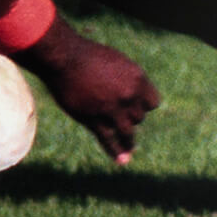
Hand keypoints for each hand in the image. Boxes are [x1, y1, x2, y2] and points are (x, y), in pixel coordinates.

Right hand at [20, 29, 159, 164]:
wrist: (64, 58)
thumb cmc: (87, 56)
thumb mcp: (115, 62)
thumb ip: (127, 80)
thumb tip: (133, 94)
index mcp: (137, 78)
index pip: (152, 103)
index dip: (143, 105)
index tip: (136, 107)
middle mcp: (128, 95)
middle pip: (138, 117)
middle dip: (130, 117)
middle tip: (119, 116)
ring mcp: (112, 109)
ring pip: (128, 132)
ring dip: (128, 141)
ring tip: (129, 148)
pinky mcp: (94, 120)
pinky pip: (109, 140)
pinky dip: (116, 152)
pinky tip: (121, 161)